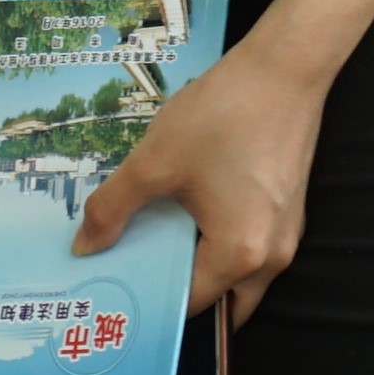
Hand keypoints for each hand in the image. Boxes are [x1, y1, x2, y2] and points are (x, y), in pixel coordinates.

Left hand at [76, 46, 327, 322]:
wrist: (283, 70)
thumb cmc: (222, 117)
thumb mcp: (153, 163)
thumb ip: (112, 210)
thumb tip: (85, 247)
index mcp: (239, 256)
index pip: (190, 305)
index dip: (151, 302)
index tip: (118, 292)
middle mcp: (272, 258)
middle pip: (222, 302)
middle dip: (182, 295)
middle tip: (139, 279)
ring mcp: (287, 234)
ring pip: (240, 277)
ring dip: (202, 269)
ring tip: (157, 247)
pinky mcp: (289, 209)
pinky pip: (252, 247)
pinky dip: (220, 245)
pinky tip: (188, 218)